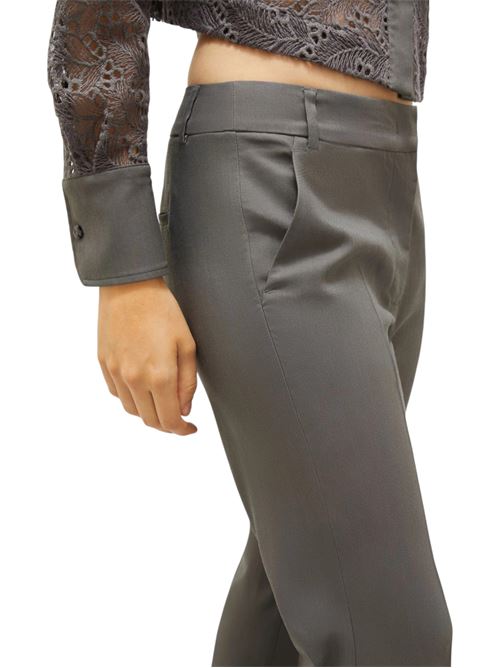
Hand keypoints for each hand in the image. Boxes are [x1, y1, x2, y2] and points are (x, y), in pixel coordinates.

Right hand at [97, 277, 197, 435]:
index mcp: (159, 376)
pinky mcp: (103, 363)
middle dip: (167, 425)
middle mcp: (134, 379)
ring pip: (131, 410)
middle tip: (179, 419)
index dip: (181, 430)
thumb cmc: (164, 311)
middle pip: (149, 420)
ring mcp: (115, 372)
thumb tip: (184, 409)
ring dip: (148, 413)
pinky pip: (116, 393)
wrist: (129, 287)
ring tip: (161, 403)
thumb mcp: (187, 345)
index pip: (169, 420)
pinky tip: (142, 388)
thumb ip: (187, 382)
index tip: (190, 428)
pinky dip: (131, 398)